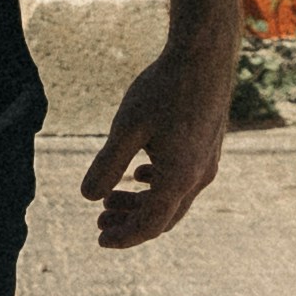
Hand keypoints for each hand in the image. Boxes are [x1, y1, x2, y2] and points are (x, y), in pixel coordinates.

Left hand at [80, 45, 234, 249]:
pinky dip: (158, 186)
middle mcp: (199, 177)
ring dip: (142, 203)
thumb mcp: (127, 127)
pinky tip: (139, 173)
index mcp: (180, 177)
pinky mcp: (208, 148)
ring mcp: (207, 163)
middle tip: (99, 222)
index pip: (150, 225)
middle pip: (163, 217)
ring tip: (111, 199)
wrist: (204, 56)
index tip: (100, 239)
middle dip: (131, 223)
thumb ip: (107, 165)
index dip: (124, 237)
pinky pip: (183, 181)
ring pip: (173, 200)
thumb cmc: (164, 88)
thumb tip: (88, 197)